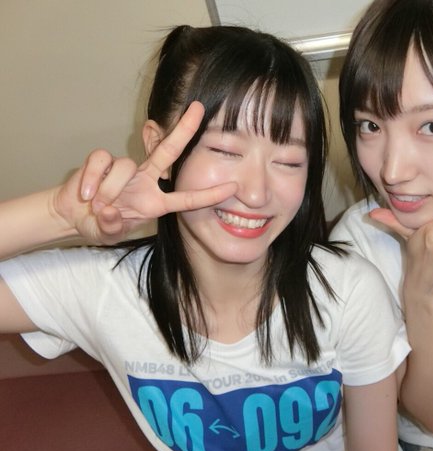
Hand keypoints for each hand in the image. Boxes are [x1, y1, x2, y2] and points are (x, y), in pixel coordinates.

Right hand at [54, 102, 236, 243]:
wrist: (73, 217)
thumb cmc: (100, 224)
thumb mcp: (108, 233)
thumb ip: (112, 227)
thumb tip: (110, 213)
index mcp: (155, 202)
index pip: (187, 198)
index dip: (209, 195)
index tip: (233, 188)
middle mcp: (145, 180)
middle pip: (168, 151)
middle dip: (184, 129)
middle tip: (199, 108)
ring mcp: (124, 169)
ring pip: (126, 167)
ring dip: (109, 190)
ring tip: (97, 205)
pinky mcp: (101, 161)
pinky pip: (101, 160)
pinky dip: (92, 178)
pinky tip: (86, 193)